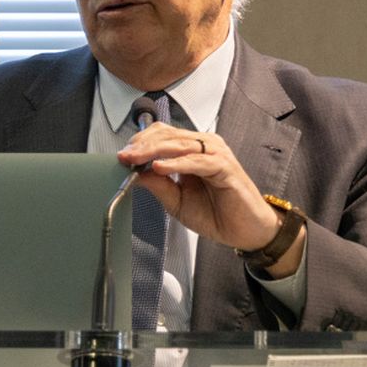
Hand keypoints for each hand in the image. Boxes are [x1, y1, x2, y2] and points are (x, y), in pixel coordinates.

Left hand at [117, 124, 304, 276]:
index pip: (162, 135)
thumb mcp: (177, 201)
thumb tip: (134, 173)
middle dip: (142, 146)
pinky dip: (177, 163)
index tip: (121, 156)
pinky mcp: (224, 166)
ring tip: (134, 160)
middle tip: (123, 156)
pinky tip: (160, 167)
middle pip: (167, 135)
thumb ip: (158, 185)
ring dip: (154, 151)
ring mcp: (216, 154)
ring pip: (179, 144)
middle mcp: (204, 146)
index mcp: (192, 150)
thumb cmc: (216, 214)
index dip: (140, 143)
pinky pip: (197, 161)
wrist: (245, 231)